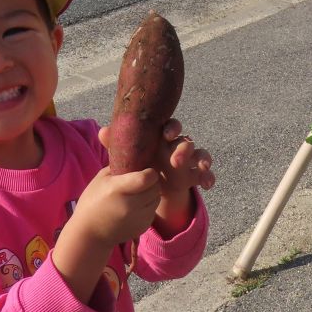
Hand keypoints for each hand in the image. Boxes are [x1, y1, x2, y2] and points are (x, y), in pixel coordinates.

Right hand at [70, 165, 160, 248]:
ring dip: (151, 194)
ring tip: (137, 194)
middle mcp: (131, 204)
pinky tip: (135, 207)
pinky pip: (153, 211)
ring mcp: (138, 218)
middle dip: (151, 182)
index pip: (147, 177)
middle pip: (155, 187)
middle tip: (141, 182)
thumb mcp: (100, 179)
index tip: (144, 170)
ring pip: (156, 199)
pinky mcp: (143, 227)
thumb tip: (135, 156)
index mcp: (118, 189)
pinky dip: (148, 207)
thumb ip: (119, 166)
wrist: (90, 234)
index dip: (149, 172)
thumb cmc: (92, 202)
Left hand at [97, 121, 214, 195]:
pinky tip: (208, 185)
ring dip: (202, 160)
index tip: (167, 135)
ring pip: (201, 154)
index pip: (171, 126)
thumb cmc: (140, 162)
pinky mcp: (194, 174)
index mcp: (163, 137)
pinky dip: (209, 177)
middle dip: (184, 149)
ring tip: (201, 168)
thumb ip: (117, 143)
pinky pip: (206, 173)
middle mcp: (178, 145)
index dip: (172, 128)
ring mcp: (188, 160)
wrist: (151, 184)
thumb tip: (103, 131)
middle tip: (176, 161)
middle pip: (186, 141)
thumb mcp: (129, 155)